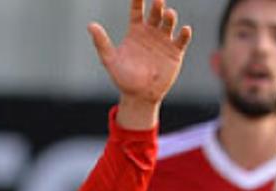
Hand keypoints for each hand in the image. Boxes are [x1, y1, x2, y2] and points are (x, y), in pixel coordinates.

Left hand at [90, 0, 191, 127]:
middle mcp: (151, 32)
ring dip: (169, 18)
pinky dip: (184, 34)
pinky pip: (181, 40)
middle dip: (157, 6)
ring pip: (168, 24)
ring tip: (169, 14)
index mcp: (135, 31)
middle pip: (155, 14)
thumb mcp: (110, 59)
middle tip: (158, 0)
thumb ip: (102, 42)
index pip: (137, 11)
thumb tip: (90, 25)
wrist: (139, 96)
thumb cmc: (123, 78)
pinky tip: (185, 29)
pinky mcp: (175, 52)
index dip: (138, 1)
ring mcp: (164, 41)